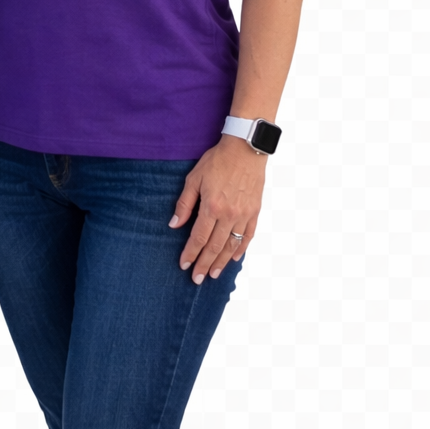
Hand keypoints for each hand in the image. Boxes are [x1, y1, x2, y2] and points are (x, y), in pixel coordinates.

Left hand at [169, 135, 266, 283]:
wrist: (246, 149)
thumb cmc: (217, 161)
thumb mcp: (194, 178)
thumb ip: (184, 204)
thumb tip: (174, 225)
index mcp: (212, 207)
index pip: (198, 238)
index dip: (190, 254)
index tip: (184, 265)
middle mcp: (229, 214)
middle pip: (214, 246)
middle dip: (204, 264)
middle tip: (197, 279)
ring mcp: (244, 214)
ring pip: (232, 245)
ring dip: (221, 262)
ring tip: (214, 274)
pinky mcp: (255, 211)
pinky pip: (248, 235)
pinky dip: (241, 249)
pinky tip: (234, 258)